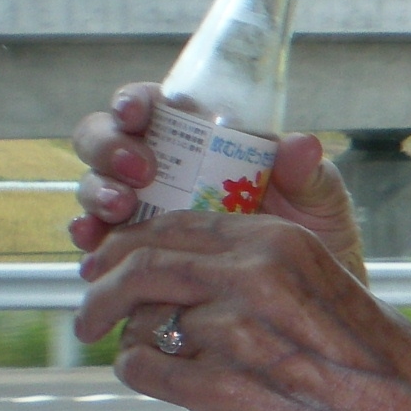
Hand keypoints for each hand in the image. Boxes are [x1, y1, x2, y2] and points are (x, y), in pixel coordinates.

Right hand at [70, 81, 365, 277]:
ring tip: (120, 209)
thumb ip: (311, 176)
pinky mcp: (131, 251)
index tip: (137, 113)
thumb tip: (300, 144)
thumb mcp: (321, 206)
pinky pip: (95, 239)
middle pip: (106, 140)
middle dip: (108, 148)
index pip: (153, 106)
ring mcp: (141, 209)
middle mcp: (162, 169)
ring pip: (94, 186)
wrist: (302, 309)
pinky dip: (89, 239)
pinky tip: (95, 248)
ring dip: (97, 193)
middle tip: (138, 172)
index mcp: (203, 140)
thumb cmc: (314, 241)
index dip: (134, 102)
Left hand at [72, 209, 410, 410]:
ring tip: (136, 351)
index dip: (131, 244)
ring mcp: (230, 331)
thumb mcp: (332, 288)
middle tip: (88, 311)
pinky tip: (154, 379)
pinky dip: (139, 372)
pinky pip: (142, 368)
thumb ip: (269, 269)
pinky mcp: (212, 385)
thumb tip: (210, 264)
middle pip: (141, 265)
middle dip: (102, 287)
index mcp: (280, 243)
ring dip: (131, 336)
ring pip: (140, 320)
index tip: (109, 262)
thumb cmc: (377, 368)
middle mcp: (251, 276)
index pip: (175, 225)